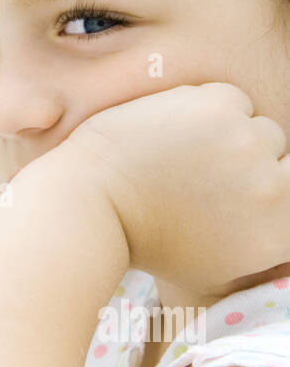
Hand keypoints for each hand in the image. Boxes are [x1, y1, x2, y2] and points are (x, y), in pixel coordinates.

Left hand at [51, 82, 289, 296]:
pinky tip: (171, 133)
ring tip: (182, 157)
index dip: (267, 181)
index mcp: (279, 230)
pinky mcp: (219, 105)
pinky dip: (206, 110)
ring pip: (258, 126)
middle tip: (198, 177)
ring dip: (228, 134)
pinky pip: (231, 100)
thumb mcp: (218, 266)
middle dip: (247, 162)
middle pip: (280, 155)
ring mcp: (247, 142)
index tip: (231, 187)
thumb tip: (282, 207)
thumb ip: (264, 239)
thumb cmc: (149, 238)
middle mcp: (272, 187)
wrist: (96, 201)